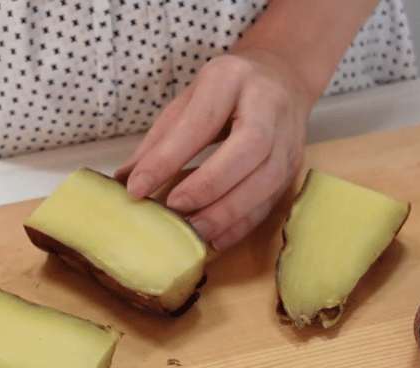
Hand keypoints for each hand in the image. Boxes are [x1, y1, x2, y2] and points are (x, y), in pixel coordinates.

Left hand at [115, 49, 316, 250]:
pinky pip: (272, 199)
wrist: (281, 76)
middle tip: (175, 209)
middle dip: (210, 184)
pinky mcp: (294, 164)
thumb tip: (125, 181)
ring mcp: (287, 136)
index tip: (138, 189)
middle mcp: (267, 104)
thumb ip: (159, 140)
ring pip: (268, 178)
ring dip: (229, 212)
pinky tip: (217, 238)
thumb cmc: (226, 91)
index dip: (168, 158)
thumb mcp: (187, 100)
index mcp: (231, 78)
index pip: (201, 121)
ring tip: (194, 232)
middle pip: (250, 146)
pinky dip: (243, 223)